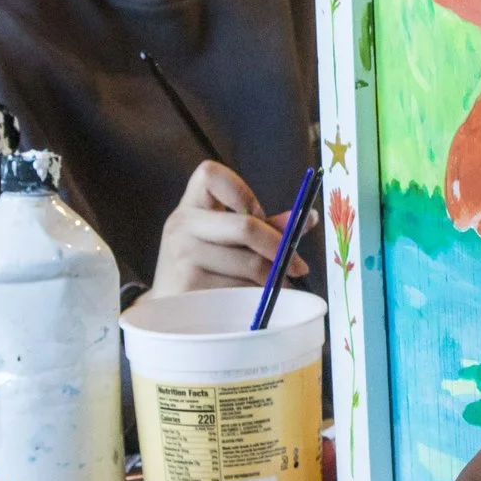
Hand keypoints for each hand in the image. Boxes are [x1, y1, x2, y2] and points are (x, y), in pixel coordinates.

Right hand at [148, 160, 311, 297]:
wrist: (170, 306)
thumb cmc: (204, 265)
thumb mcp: (227, 238)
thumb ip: (266, 226)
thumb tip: (310, 217)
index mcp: (190, 205)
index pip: (209, 174)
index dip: (242, 191)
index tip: (259, 214)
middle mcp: (180, 225)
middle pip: (245, 226)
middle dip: (280, 247)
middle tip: (298, 265)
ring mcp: (182, 256)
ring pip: (249, 263)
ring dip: (273, 279)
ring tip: (279, 286)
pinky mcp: (189, 286)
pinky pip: (241, 290)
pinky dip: (259, 297)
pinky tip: (259, 300)